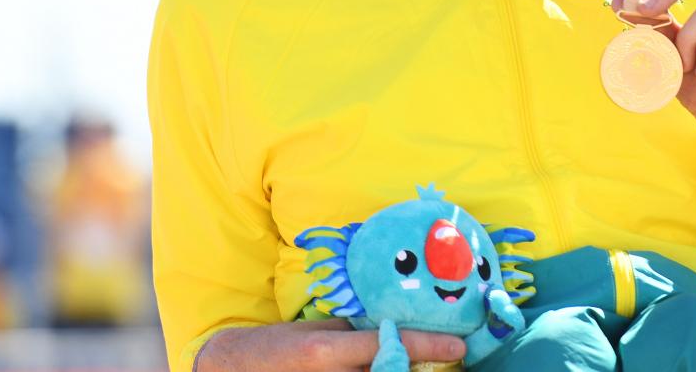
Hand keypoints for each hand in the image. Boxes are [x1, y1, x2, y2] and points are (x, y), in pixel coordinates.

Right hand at [196, 319, 465, 371]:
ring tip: (426, 364)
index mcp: (328, 349)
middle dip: (420, 369)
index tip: (458, 346)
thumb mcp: (319, 330)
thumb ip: (356, 332)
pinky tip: (394, 367)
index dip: (428, 346)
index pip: (388, 346)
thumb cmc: (279, 344)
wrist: (236, 368)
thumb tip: (392, 328)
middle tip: (450, 359)